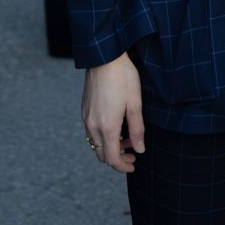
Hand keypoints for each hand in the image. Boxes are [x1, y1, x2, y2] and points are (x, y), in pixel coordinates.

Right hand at [82, 52, 144, 173]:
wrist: (104, 58)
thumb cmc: (123, 78)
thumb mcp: (136, 103)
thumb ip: (137, 129)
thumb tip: (140, 149)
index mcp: (107, 127)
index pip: (112, 158)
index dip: (122, 167)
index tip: (133, 165)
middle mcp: (93, 126)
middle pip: (101, 154)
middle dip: (117, 158)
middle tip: (133, 153)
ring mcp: (86, 118)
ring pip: (96, 144)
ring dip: (110, 147)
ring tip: (127, 138)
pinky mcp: (84, 110)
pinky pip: (91, 132)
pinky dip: (103, 136)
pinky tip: (116, 126)